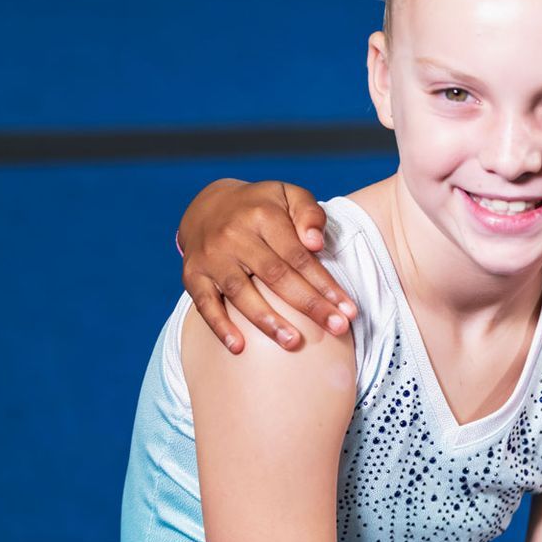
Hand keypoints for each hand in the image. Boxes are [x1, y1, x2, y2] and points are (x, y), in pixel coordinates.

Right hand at [179, 179, 352, 352]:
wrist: (207, 206)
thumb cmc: (261, 206)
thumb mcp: (288, 195)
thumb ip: (309, 213)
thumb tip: (316, 244)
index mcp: (263, 216)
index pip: (299, 256)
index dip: (325, 284)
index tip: (348, 309)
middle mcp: (234, 236)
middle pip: (276, 276)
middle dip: (309, 305)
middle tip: (337, 327)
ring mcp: (211, 257)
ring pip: (241, 293)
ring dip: (267, 321)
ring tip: (293, 343)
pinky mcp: (192, 275)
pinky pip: (204, 304)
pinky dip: (219, 326)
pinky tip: (238, 347)